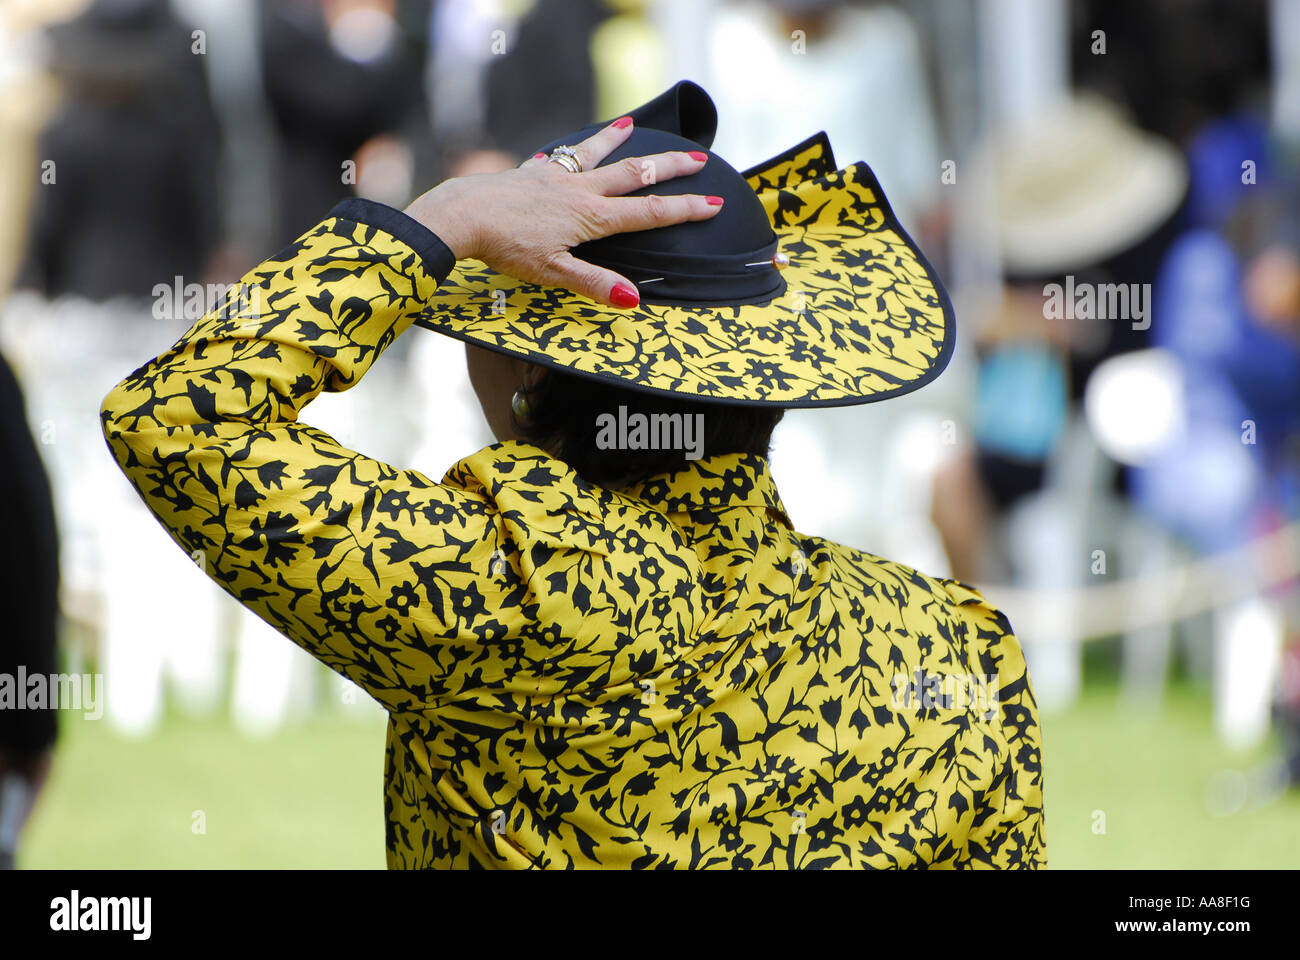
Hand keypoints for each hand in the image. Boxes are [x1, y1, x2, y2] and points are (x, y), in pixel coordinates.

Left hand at [403, 117, 722, 307]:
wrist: (461, 215)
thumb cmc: (506, 247)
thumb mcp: (553, 273)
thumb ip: (595, 283)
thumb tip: (634, 299)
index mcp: (591, 217)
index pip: (648, 213)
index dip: (683, 209)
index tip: (713, 202)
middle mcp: (579, 191)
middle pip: (632, 175)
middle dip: (668, 168)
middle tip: (696, 158)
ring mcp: (554, 177)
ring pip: (595, 155)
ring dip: (617, 141)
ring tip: (632, 125)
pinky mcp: (529, 173)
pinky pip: (559, 157)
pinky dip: (573, 151)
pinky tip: (570, 149)